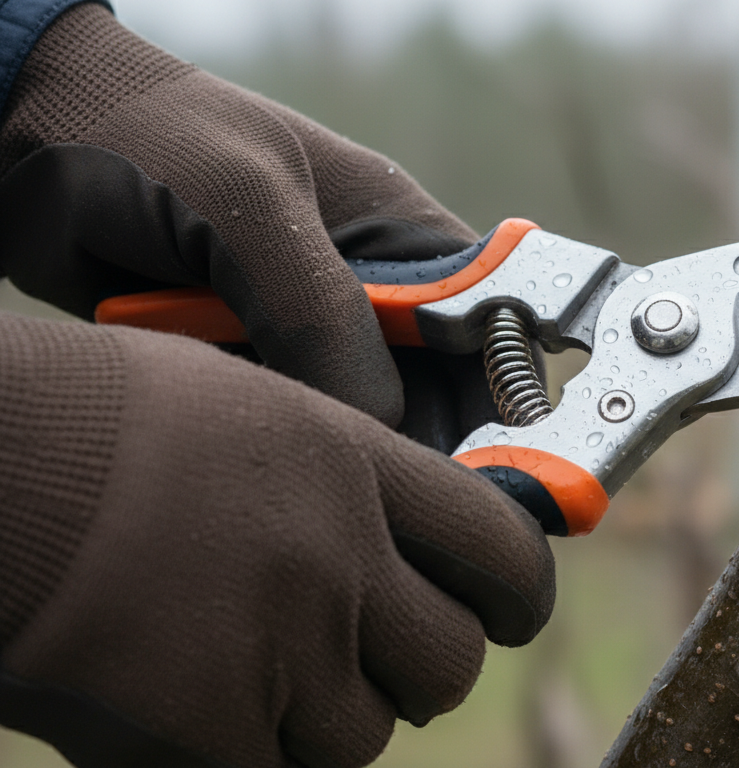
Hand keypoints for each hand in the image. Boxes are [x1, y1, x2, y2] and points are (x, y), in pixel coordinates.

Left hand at [0, 3, 485, 427]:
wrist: (24, 142)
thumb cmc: (150, 139)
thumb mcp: (248, 210)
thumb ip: (320, 315)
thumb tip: (381, 431)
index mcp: (410, 241)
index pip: (495, 335)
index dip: (507, 406)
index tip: (497, 475)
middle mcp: (376, 295)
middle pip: (436, 398)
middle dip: (422, 447)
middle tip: (391, 500)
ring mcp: (311, 333)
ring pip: (361, 423)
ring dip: (339, 448)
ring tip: (307, 472)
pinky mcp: (254, 366)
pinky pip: (292, 428)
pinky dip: (278, 445)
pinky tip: (252, 452)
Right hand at [0, 313, 555, 766]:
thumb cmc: (91, 426)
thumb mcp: (247, 410)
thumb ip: (342, 475)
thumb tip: (400, 539)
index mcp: (352, 466)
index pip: (501, 548)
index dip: (519, 594)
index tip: (509, 612)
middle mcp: (335, 558)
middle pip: (451, 662)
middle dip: (420, 672)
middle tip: (369, 658)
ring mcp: (278, 650)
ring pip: (366, 736)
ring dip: (326, 722)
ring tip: (256, 676)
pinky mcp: (211, 734)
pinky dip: (254, 757)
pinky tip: (199, 714)